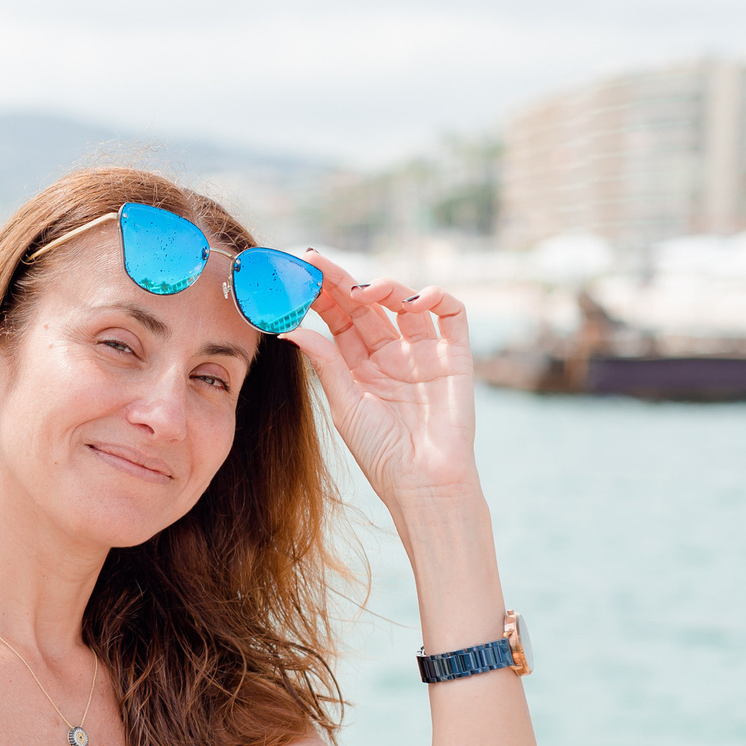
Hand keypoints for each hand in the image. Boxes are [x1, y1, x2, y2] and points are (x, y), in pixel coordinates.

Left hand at [280, 250, 477, 509]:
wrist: (422, 482)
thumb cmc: (380, 452)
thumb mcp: (344, 403)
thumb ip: (325, 362)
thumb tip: (289, 328)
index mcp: (359, 365)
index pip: (339, 318)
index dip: (322, 295)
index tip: (299, 273)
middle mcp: (391, 353)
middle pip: (367, 305)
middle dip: (343, 282)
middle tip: (318, 263)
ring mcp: (423, 352)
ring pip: (405, 303)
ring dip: (386, 288)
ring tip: (365, 291)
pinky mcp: (456, 356)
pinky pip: (450, 315)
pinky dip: (435, 298)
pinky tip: (413, 302)